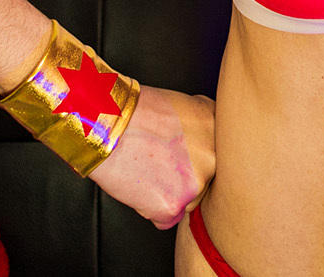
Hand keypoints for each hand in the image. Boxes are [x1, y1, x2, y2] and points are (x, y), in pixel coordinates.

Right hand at [87, 85, 214, 228]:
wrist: (106, 124)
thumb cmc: (136, 111)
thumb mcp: (184, 105)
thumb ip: (202, 129)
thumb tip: (205, 145)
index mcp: (217, 129)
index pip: (215, 155)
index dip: (193, 154)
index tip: (178, 150)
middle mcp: (214, 157)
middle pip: (205, 180)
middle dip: (184, 176)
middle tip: (158, 161)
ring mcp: (196, 183)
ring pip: (187, 201)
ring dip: (169, 194)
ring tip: (145, 169)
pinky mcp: (173, 206)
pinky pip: (166, 219)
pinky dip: (151, 209)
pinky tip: (139, 185)